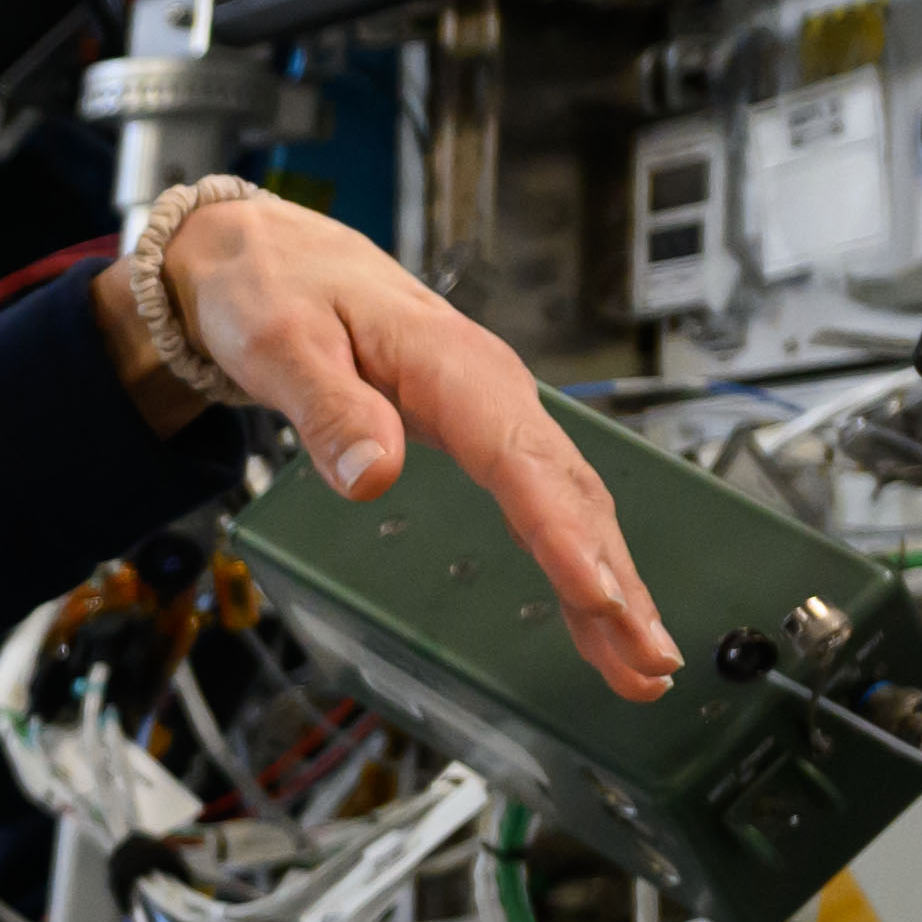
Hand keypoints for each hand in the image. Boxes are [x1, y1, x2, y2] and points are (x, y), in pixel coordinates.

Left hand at [162, 193, 679, 703]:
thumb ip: (328, 409)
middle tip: (648, 660)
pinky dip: (579, 561)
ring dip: (611, 585)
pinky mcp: (486, 434)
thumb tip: (370, 473)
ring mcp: (497, 413)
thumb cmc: (276, 290)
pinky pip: (546, 502)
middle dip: (614, 581)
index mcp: (453, 366)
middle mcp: (492, 390)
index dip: (563, 534)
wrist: (272, 257)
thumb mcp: (281, 344)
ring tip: (644, 664)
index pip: (520, 461)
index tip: (597, 595)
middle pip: (569, 493)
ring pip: (571, 504)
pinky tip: (600, 614)